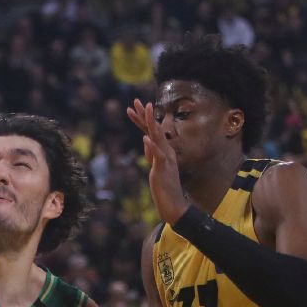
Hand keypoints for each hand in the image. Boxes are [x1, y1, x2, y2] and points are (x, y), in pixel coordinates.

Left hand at [125, 99, 189, 225]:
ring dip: (151, 123)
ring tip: (146, 110)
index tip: (133, 107)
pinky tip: (145, 138)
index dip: (143, 119)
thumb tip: (145, 141)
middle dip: (146, 115)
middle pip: (155, 130)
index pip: (152, 132)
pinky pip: (158, 156)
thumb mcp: (155, 167)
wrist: (174, 205)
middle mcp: (166, 151)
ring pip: (159, 137)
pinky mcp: (163, 169)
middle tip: (136, 101)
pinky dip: (152, 146)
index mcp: (164, 151)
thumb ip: (151, 154)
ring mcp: (166, 159)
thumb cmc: (165, 187)